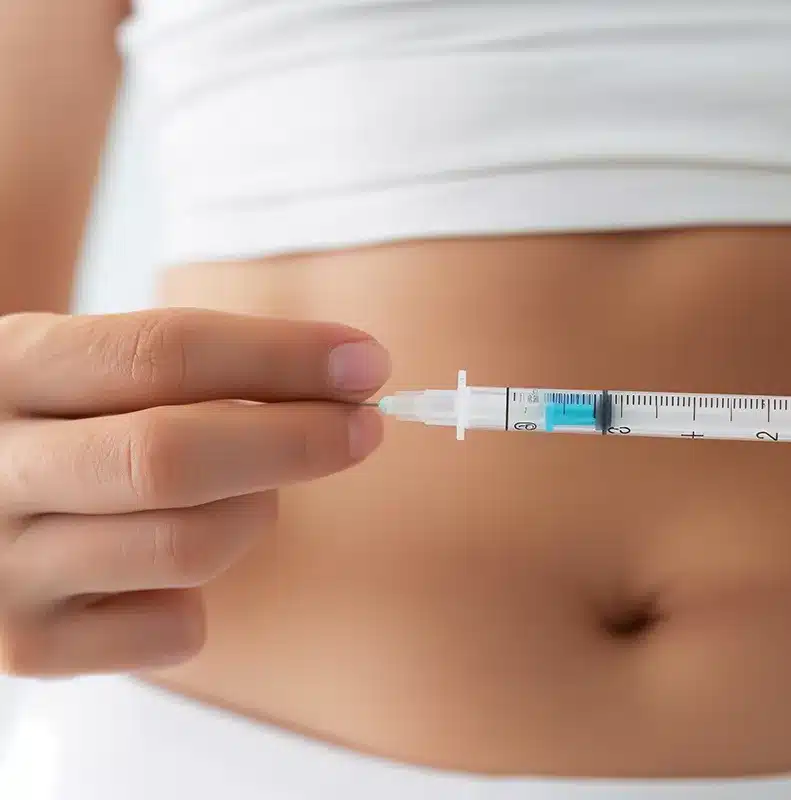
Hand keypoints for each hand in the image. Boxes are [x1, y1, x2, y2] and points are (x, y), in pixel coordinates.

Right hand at [0, 309, 390, 675]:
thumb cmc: (78, 423)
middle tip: (365, 428)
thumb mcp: (102, 370)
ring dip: (253, 514)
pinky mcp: (29, 647)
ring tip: (246, 495)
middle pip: (172, 456)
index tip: (366, 362)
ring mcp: (2, 568)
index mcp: (12, 367)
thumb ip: (204, 369)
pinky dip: (205, 597)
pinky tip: (175, 570)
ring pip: (188, 545)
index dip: (280, 356)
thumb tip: (350, 372)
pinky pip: (174, 629)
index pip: (163, 352)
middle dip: (295, 440)